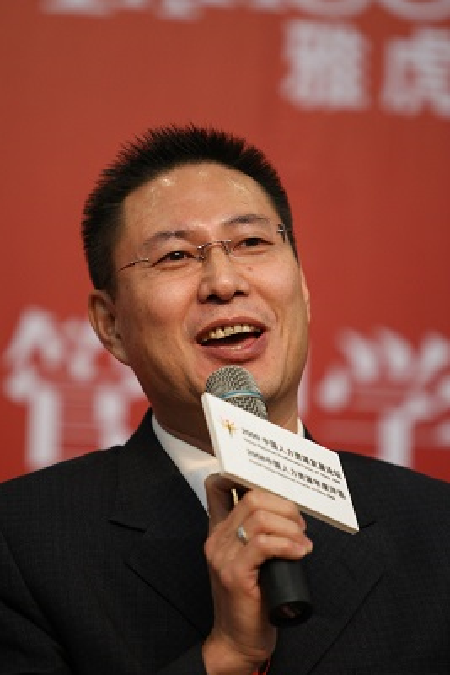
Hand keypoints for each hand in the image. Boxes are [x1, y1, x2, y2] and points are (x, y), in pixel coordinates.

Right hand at [202, 475, 312, 674]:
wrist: (238, 640)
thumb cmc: (252, 599)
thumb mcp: (252, 559)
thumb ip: (259, 535)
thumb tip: (289, 511)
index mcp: (218, 531)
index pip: (217, 487)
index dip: (242, 474)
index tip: (273, 484)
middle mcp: (216, 538)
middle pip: (251, 497)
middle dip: (284, 505)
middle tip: (300, 525)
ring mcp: (223, 555)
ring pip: (260, 517)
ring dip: (290, 526)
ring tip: (303, 542)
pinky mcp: (235, 574)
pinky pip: (264, 544)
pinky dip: (288, 544)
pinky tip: (301, 552)